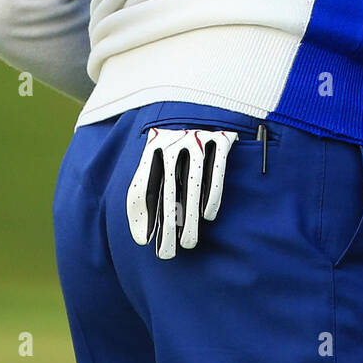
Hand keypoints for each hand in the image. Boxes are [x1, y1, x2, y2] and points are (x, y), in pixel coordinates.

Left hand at [126, 127, 238, 258]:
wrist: (205, 109)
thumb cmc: (175, 155)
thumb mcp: (155, 169)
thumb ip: (143, 201)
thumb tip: (141, 239)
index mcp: (152, 149)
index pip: (145, 185)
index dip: (145, 214)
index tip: (147, 241)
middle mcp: (173, 142)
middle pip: (169, 188)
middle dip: (167, 223)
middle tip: (168, 253)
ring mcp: (197, 139)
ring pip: (192, 182)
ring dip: (189, 215)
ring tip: (188, 242)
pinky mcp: (220, 139)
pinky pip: (216, 170)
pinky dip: (212, 193)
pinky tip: (207, 216)